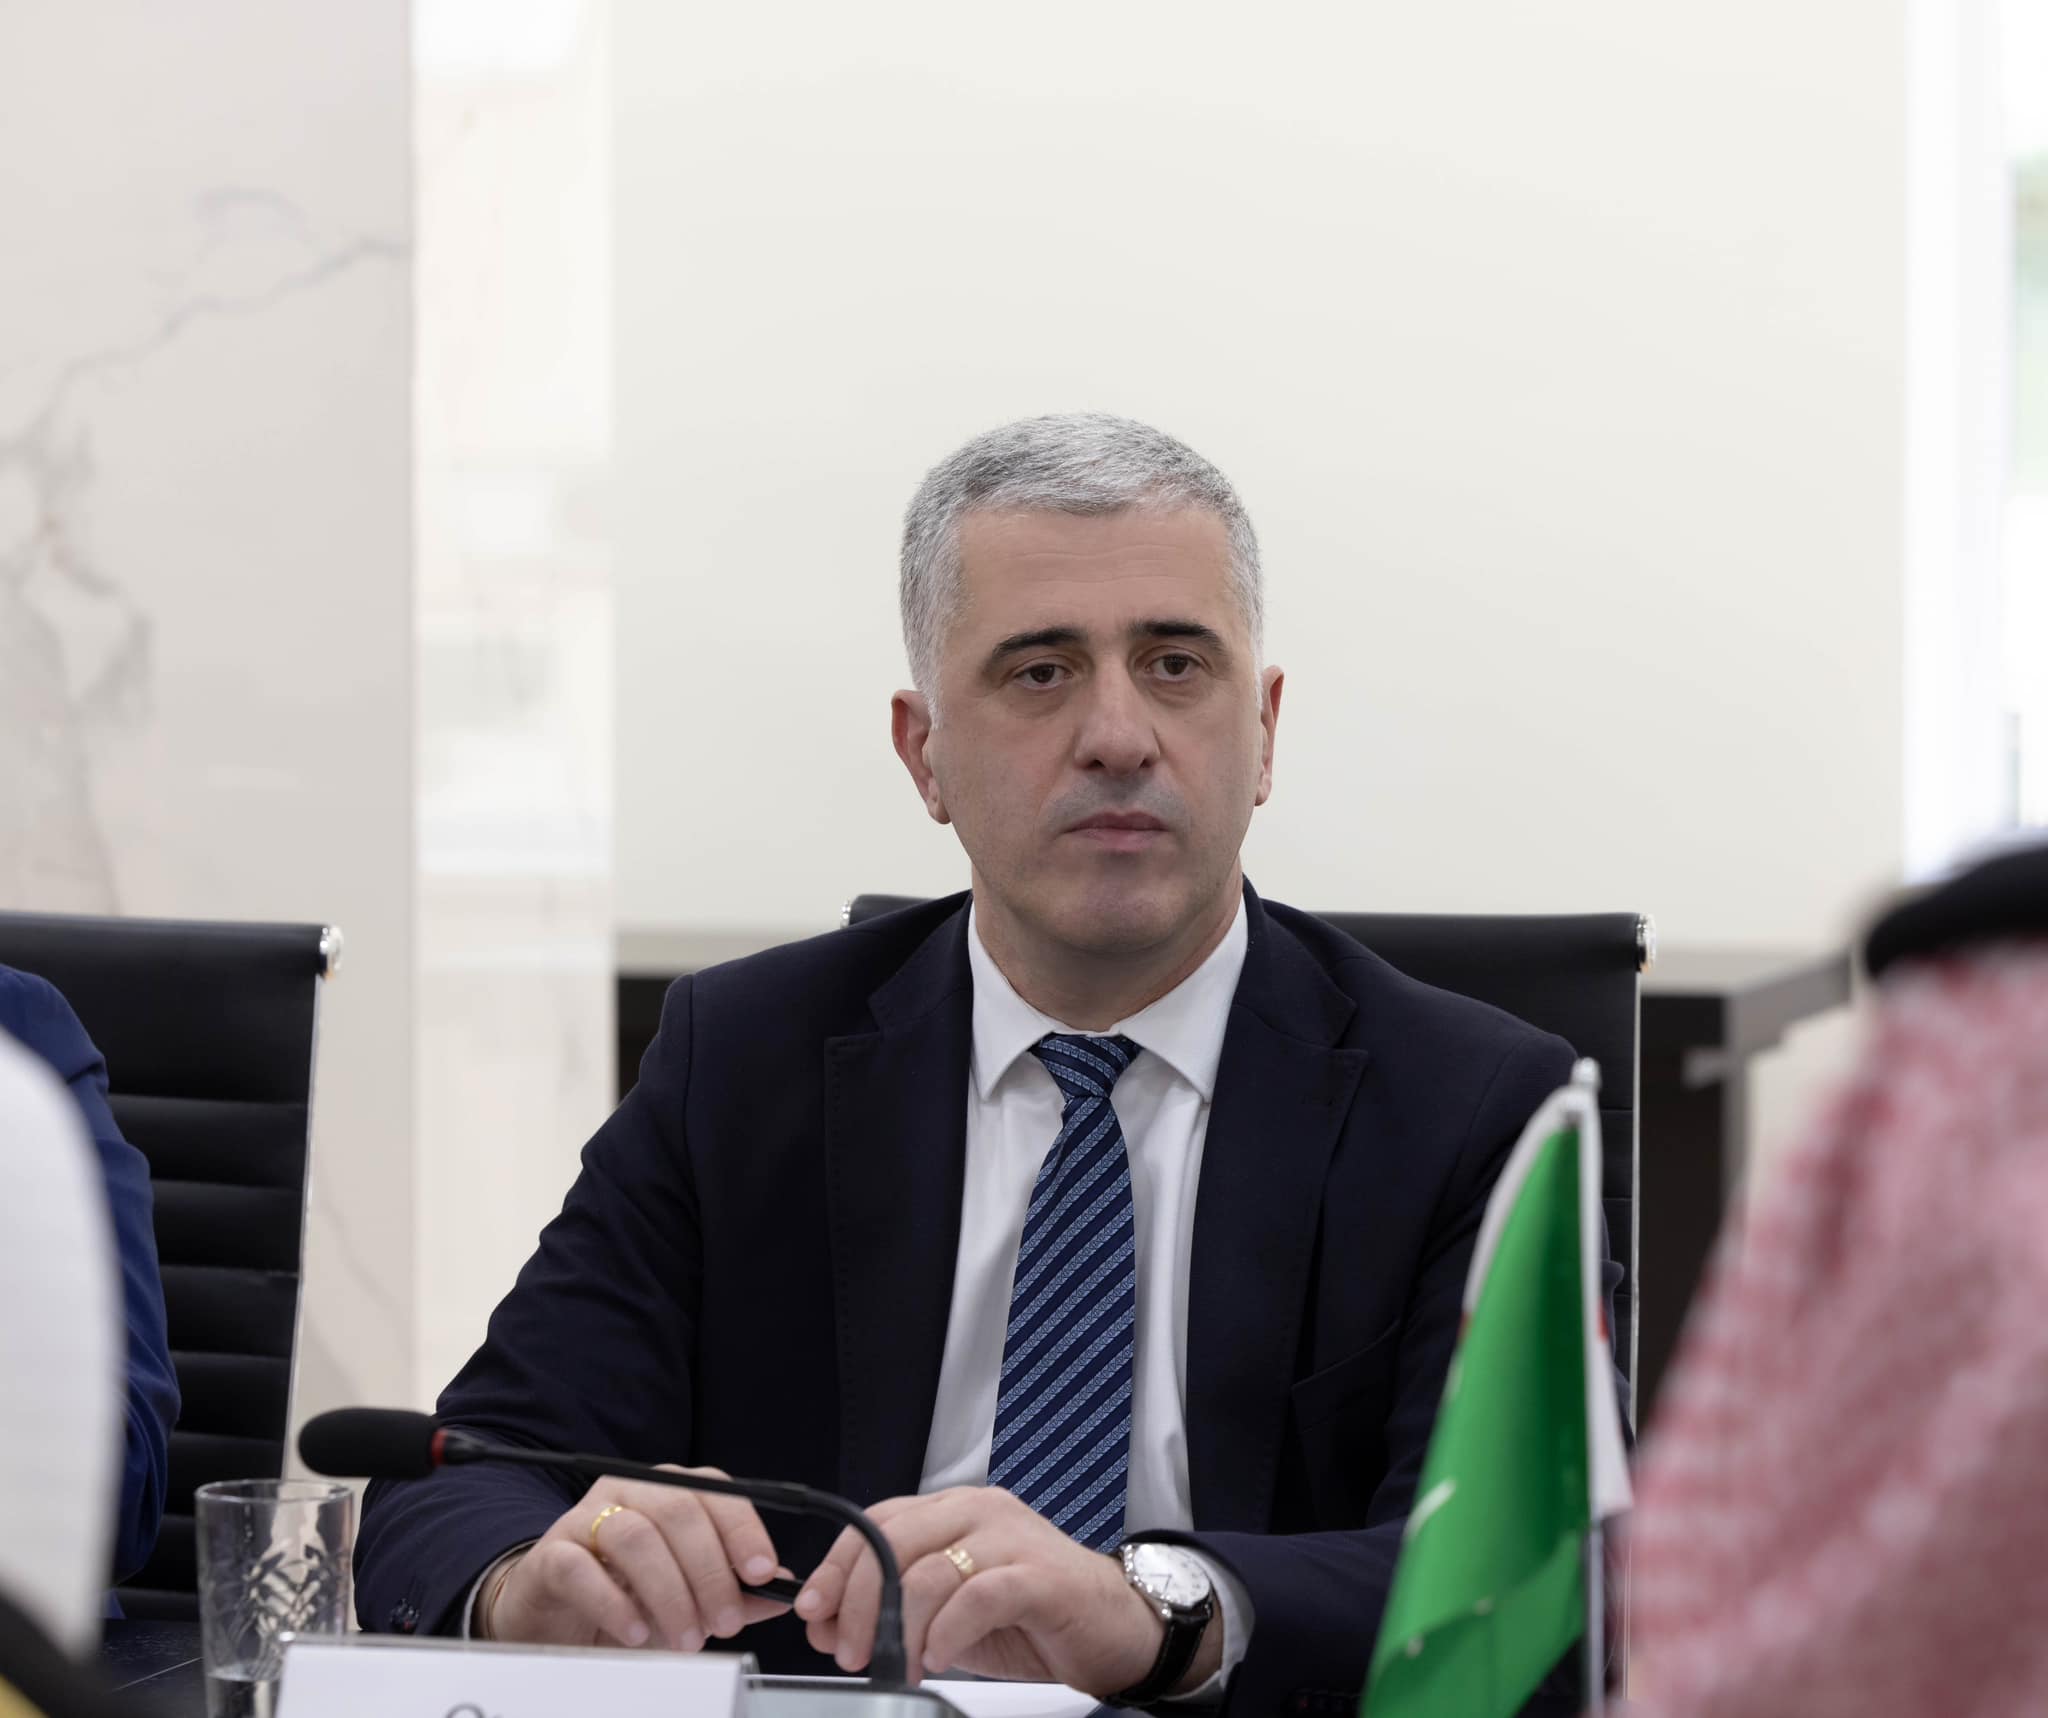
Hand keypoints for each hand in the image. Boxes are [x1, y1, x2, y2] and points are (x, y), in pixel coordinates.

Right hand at [483, 1467, 794, 1651]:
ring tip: (687, 1638)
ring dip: (669, 1592)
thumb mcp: (691, 1594)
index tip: (763, 1572)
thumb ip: (735, 1590)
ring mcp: (586, 1517)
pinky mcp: (552, 1553)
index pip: (716, 1493)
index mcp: (671, 1489)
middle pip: (679, 1511)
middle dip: (710, 1571)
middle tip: (724, 1622)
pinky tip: (637, 1632)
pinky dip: (615, 1603)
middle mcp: (631, 1490)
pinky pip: (582, 1569)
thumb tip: (784, 1590)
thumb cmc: (629, 1594)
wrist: (557, 1612)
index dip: (744, 1530)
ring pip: (636, 1536)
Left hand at [794, 1487, 1217, 1698]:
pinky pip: (980, 1593)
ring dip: (901, 1626)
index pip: (877, 1521)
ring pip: (931, 1569)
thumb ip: (897, 1609)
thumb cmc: (1034, 1619)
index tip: (813, 1610)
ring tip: (898, 1665)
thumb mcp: (950, 1613)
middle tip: (849, 1650)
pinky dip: (948, 1630)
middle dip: (859, 1601)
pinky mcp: (1040, 1575)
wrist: (1118, 1629)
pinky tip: (939, 1656)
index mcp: (955, 1512)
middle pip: (894, 1541)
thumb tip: (829, 1624)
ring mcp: (1013, 1538)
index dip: (838, 1566)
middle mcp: (981, 1512)